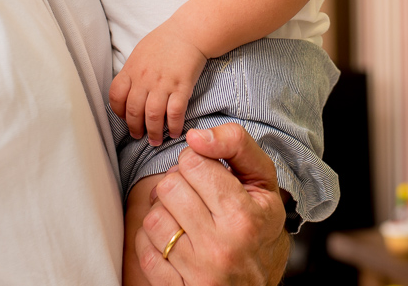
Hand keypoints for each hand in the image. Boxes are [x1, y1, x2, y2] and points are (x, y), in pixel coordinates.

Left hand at [110, 24, 207, 144]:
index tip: (125, 119)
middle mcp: (144, 78)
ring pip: (152, 115)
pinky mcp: (182, 86)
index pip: (116, 96)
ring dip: (153, 132)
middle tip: (139, 136)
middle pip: (133, 111)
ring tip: (156, 140)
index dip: (118, 112)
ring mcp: (163, 83)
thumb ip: (132, 73)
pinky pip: (175, 112)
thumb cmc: (164, 42)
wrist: (189, 32)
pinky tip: (175, 132)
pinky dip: (174, 125)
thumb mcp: (140, 53)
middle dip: (135, 128)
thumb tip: (128, 92)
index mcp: (132, 69)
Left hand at [134, 125, 288, 285]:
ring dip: (164, 212)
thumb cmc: (259, 225)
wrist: (257, 284)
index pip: (193, 163)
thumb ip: (236, 145)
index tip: (205, 172)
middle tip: (193, 194)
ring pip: (153, 218)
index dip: (195, 161)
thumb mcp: (263, 181)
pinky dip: (152, 240)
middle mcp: (221, 247)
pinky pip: (144, 250)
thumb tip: (195, 136)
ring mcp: (197, 272)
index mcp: (244, 216)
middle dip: (178, 183)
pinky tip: (174, 239)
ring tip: (183, 217)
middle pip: (169, 187)